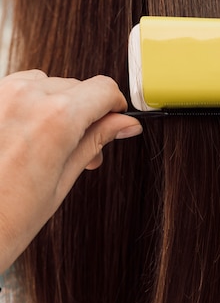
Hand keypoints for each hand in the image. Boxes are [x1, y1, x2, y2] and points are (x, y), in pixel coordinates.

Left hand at [0, 70, 141, 272]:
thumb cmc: (5, 217)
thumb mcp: (62, 180)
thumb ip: (96, 141)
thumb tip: (125, 125)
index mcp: (57, 117)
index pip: (105, 89)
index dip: (115, 107)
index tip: (115, 120)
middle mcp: (29, 96)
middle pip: (79, 87)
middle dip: (86, 114)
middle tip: (80, 150)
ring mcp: (4, 93)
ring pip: (51, 85)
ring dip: (58, 107)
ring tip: (50, 146)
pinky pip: (22, 87)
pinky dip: (32, 105)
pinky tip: (27, 136)